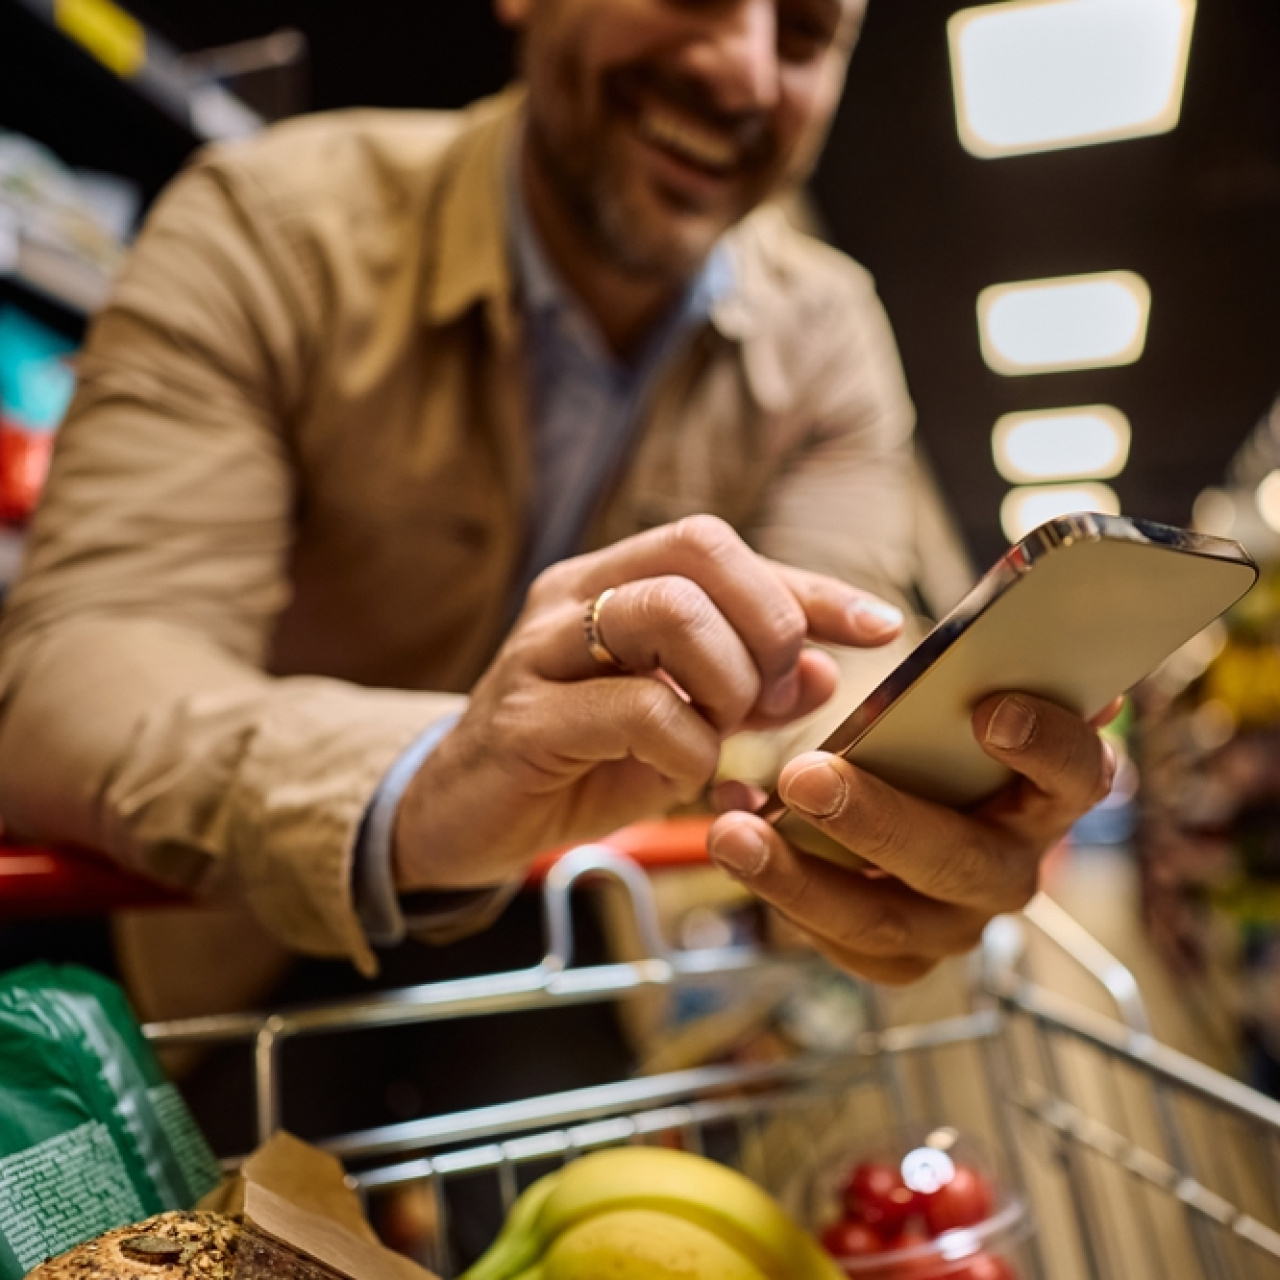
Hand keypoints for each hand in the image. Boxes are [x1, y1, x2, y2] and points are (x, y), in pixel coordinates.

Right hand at [392, 515, 902, 890]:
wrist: (462, 815)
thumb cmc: (577, 760)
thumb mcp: (676, 724)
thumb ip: (744, 693)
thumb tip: (820, 670)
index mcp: (610, 581)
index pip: (721, 548)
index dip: (810, 586)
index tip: (880, 627)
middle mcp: (573, 596)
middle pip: (699, 552)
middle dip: (766, 627)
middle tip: (768, 699)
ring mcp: (541, 650)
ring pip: (670, 612)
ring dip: (726, 681)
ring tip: (718, 730)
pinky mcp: (523, 718)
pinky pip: (641, 709)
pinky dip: (687, 748)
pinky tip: (676, 773)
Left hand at [706, 693, 1119, 982]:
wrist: (902, 799)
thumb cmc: (928, 735)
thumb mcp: (940, 694)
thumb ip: (949, 666)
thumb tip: (940, 610)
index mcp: (1048, 793)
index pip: (1080, 775)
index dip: (1045, 745)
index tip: (987, 710)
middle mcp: (1013, 867)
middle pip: (964, 861)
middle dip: (879, 820)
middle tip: (806, 776)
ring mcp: (957, 921)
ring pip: (887, 919)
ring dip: (802, 876)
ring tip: (733, 832)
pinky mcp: (901, 955)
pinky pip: (842, 944)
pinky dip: (780, 894)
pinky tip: (736, 839)